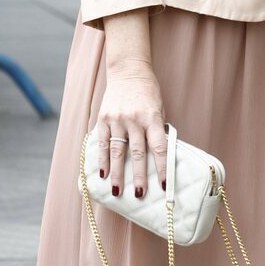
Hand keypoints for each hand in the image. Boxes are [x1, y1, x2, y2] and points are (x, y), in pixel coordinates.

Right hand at [94, 62, 167, 197]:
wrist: (128, 71)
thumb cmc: (148, 93)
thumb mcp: (159, 109)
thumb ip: (157, 131)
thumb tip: (158, 157)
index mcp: (152, 118)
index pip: (159, 148)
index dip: (161, 168)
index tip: (163, 185)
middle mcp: (134, 120)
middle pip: (137, 153)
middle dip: (138, 176)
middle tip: (138, 194)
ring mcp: (116, 119)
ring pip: (117, 151)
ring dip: (116, 173)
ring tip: (117, 191)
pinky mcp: (103, 119)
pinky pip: (102, 143)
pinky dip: (101, 160)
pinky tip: (101, 174)